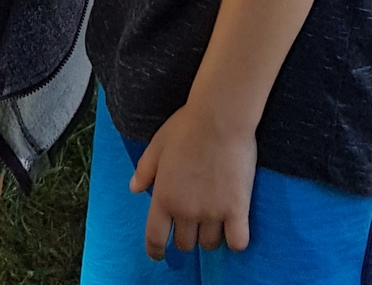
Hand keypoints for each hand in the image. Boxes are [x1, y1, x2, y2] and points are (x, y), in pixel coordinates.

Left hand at [131, 102, 257, 259]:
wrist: (220, 116)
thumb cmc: (187, 126)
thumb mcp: (158, 145)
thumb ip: (144, 169)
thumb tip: (134, 188)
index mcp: (164, 196)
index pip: (155, 238)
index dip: (156, 251)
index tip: (159, 254)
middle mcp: (186, 210)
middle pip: (185, 244)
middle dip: (186, 236)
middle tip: (193, 221)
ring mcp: (212, 212)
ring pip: (209, 244)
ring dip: (209, 235)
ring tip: (214, 220)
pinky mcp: (236, 209)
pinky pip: (237, 242)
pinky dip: (236, 239)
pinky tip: (235, 228)